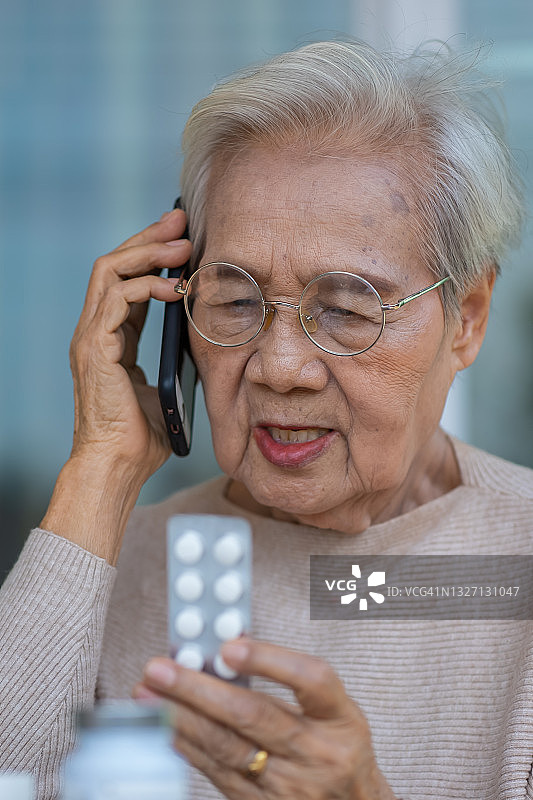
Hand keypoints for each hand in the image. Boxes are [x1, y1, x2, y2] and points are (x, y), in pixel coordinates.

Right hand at [69, 208, 190, 481]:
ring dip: (147, 252)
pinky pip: (115, 299)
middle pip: (114, 265)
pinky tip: (173, 287)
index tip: (181, 237)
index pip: (126, 282)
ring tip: (182, 244)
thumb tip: (201, 340)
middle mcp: (95, 332)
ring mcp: (90, 337)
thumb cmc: (142, 436)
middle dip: (148, 238)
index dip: (151, 256)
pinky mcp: (93, 347)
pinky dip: (145, 285)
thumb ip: (172, 360)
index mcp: (110, 339)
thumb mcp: (164, 386)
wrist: (118, 466)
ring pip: (109, 271)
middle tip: (179, 218)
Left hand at [134, 639, 395, 799]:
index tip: (229, 646)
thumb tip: (228, 648)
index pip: (311, 681)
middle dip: (200, 689)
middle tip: (161, 668)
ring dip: (181, 718)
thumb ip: (289, 680)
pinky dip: (189, 748)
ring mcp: (291, 787)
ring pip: (228, 748)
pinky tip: (166, 728)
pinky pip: (218, 775)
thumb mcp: (332, 710)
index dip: (270, 660)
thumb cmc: (337, 748)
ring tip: (148, 694)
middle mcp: (318, 754)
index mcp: (340, 718)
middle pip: (255, 716)